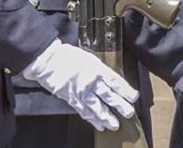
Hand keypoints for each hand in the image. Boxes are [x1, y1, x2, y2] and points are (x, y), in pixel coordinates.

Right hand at [21, 39, 137, 131]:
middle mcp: (90, 81)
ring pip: (96, 107)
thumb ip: (101, 70)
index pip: (115, 81)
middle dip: (120, 106)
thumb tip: (112, 80)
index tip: (134, 97)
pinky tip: (99, 125)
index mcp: (97, 69)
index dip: (125, 90)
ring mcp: (80, 92)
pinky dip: (92, 119)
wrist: (49, 60)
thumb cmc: (69, 56)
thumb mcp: (90, 58)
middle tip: (129, 113)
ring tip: (115, 125)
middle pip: (108, 96)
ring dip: (106, 117)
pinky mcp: (71, 99)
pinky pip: (84, 111)